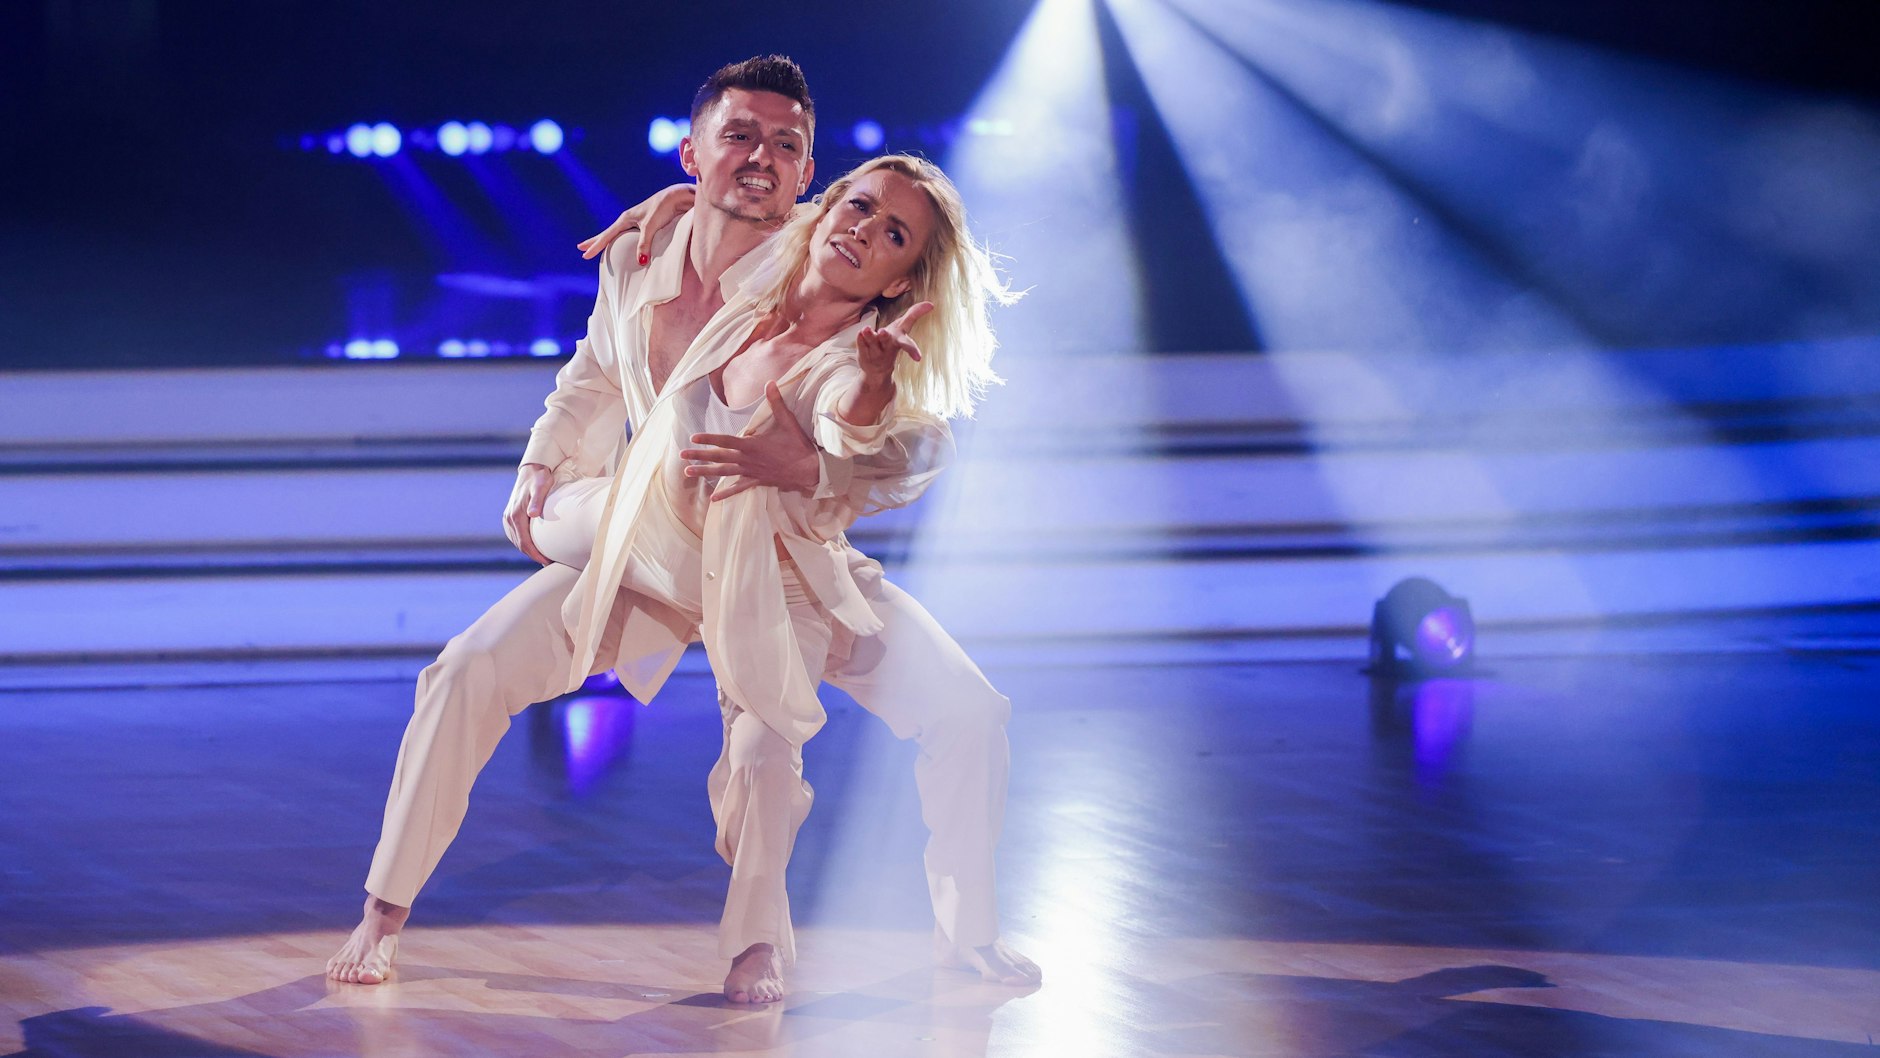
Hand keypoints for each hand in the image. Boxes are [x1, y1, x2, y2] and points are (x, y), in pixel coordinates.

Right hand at [504, 463, 555, 564]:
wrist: (532, 469)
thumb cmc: (539, 478)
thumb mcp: (541, 487)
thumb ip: (537, 501)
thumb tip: (533, 514)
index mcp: (516, 515)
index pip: (525, 542)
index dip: (536, 554)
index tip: (547, 562)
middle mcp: (509, 518)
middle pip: (520, 545)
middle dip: (534, 555)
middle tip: (549, 563)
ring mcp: (508, 517)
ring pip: (517, 541)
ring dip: (529, 551)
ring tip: (544, 558)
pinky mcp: (510, 516)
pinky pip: (516, 535)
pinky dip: (524, 543)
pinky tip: (534, 546)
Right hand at [577, 184, 697, 263]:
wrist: (678, 196)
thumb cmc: (664, 208)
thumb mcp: (652, 226)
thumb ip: (645, 244)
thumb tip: (641, 262)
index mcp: (626, 218)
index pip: (606, 235)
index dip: (595, 245)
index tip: (584, 254)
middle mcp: (629, 219)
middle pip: (608, 233)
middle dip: (595, 241)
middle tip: (582, 249)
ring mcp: (637, 221)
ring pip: (618, 234)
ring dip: (608, 241)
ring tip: (599, 247)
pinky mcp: (647, 224)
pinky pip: (628, 235)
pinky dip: (622, 241)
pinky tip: (623, 245)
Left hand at [680, 382, 819, 500]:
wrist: (810, 470)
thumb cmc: (798, 445)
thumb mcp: (787, 421)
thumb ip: (776, 402)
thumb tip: (770, 382)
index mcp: (751, 445)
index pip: (725, 440)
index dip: (708, 438)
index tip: (693, 438)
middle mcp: (747, 460)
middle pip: (718, 457)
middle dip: (699, 456)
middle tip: (681, 456)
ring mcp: (751, 472)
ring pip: (724, 473)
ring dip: (705, 473)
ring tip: (688, 473)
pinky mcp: (757, 482)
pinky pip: (738, 488)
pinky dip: (726, 493)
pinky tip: (714, 498)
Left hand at [856, 301, 932, 384]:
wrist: (877, 370)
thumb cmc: (893, 342)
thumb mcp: (903, 327)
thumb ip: (914, 314)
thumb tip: (931, 303)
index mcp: (899, 340)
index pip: (906, 343)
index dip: (912, 349)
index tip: (918, 358)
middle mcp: (887, 346)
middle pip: (887, 341)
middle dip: (885, 337)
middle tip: (883, 332)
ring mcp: (875, 350)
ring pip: (872, 342)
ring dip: (870, 336)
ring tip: (866, 329)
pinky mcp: (863, 352)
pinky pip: (861, 344)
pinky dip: (861, 338)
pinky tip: (860, 332)